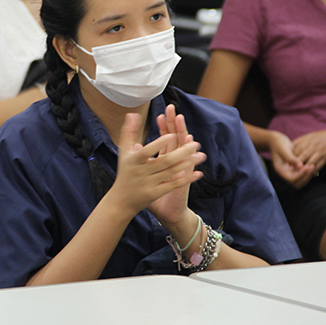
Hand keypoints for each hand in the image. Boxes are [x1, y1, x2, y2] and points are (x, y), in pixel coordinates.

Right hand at [107, 108, 205, 219]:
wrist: (121, 201)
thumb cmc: (125, 172)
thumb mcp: (124, 152)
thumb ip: (129, 132)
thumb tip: (133, 113)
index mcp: (133, 161)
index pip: (147, 151)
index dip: (159, 143)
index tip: (172, 135)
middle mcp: (141, 172)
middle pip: (164, 161)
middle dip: (181, 152)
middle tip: (196, 144)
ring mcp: (149, 184)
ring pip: (171, 172)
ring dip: (187, 163)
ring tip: (201, 155)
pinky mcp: (156, 194)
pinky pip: (173, 185)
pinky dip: (186, 180)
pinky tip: (199, 173)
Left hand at [146, 105, 203, 228]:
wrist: (166, 213)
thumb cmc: (154, 194)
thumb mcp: (144, 176)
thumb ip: (140, 160)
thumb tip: (134, 146)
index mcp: (164, 159)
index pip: (165, 139)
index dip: (163, 127)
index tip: (160, 115)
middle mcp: (174, 162)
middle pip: (176, 139)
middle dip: (174, 125)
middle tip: (173, 110)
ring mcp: (181, 170)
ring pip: (183, 149)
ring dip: (183, 135)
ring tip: (182, 122)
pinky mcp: (184, 180)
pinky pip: (188, 167)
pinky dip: (190, 157)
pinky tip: (191, 144)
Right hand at [268, 130, 314, 188]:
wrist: (276, 141)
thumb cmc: (278, 144)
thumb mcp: (283, 149)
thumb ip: (291, 158)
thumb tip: (300, 166)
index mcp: (280, 170)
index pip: (292, 179)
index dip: (301, 175)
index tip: (308, 166)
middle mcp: (285, 173)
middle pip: (297, 183)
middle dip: (306, 177)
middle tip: (312, 166)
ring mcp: (289, 172)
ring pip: (301, 181)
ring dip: (308, 175)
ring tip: (312, 165)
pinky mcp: (294, 169)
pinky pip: (302, 175)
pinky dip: (307, 172)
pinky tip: (311, 164)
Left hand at [291, 126, 325, 172]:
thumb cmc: (324, 136)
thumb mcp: (311, 136)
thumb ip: (302, 142)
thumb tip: (291, 148)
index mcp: (306, 138)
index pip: (294, 148)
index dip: (290, 156)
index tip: (286, 162)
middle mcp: (312, 143)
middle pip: (300, 155)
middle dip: (295, 164)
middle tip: (291, 170)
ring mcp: (319, 149)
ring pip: (309, 161)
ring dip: (304, 169)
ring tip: (300, 174)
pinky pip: (319, 164)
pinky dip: (314, 169)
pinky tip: (311, 173)